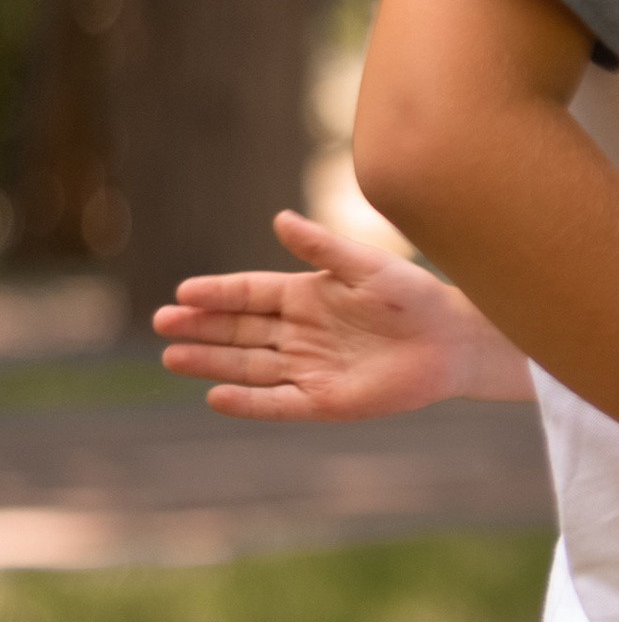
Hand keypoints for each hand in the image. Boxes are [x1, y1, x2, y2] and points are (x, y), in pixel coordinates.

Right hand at [154, 210, 528, 418]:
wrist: (453, 341)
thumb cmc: (415, 295)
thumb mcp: (367, 267)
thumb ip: (323, 248)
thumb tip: (279, 218)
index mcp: (306, 295)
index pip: (249, 294)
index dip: (217, 294)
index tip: (183, 293)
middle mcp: (300, 332)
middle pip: (239, 330)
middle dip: (201, 327)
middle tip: (162, 323)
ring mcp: (309, 367)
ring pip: (248, 365)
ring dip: (212, 362)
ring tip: (173, 356)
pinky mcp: (324, 400)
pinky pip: (277, 403)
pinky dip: (248, 402)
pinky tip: (215, 396)